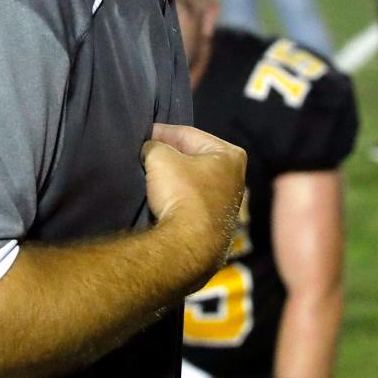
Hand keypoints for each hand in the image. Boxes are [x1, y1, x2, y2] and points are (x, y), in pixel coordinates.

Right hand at [142, 124, 245, 277]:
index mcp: (230, 155)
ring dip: (172, 176)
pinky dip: (177, 196)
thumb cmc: (181, 193)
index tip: (142, 133)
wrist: (188, 246)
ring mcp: (227, 204)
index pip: (187, 134)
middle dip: (169, 155)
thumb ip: (154, 145)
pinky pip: (191, 201)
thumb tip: (150, 149)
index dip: (161, 132)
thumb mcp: (160, 158)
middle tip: (144, 152)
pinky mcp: (216, 225)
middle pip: (192, 157)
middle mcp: (236, 177)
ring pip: (191, 180)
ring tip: (148, 173)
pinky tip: (161, 196)